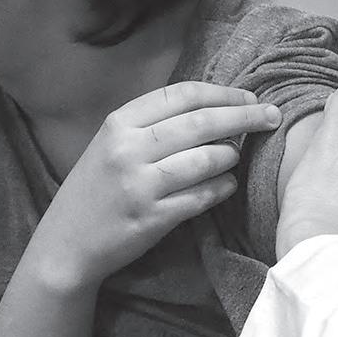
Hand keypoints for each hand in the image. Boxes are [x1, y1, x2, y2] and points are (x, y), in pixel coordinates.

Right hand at [29, 82, 281, 289]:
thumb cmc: (99, 187)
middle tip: (272, 116)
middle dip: (245, 117)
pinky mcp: (151, 218)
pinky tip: (228, 184)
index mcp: (119, 123)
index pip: (182, 95)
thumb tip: (219, 106)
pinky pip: (203, 196)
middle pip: (201, 122)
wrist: (65, 243)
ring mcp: (139, 184)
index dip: (223, 93)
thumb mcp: (114, 143)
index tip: (251, 98)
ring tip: (235, 156)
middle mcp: (127, 149)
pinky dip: (223, 187)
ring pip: (207, 159)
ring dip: (231, 155)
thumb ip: (156, 124)